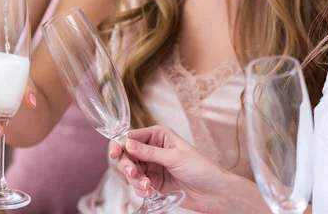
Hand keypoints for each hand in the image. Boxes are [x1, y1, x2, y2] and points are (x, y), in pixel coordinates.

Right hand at [109, 125, 230, 213]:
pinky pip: (137, 184)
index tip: (114, 154)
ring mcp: (151, 166)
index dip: (119, 144)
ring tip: (148, 187)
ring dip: (135, 180)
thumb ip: (148, 152)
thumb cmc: (200, 168)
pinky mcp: (153, 182)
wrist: (213, 192)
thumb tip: (126, 143)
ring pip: (130, 172)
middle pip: (126, 155)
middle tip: (134, 174)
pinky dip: (140, 189)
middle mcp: (151, 149)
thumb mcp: (174, 157)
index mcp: (157, 135)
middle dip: (128, 166)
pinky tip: (150, 192)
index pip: (131, 137)